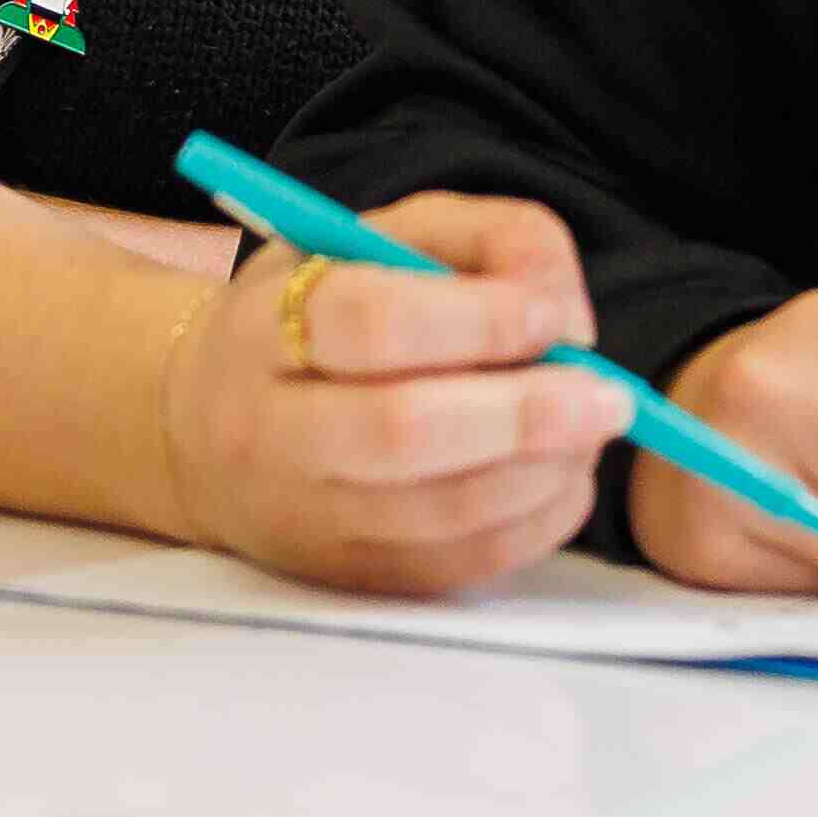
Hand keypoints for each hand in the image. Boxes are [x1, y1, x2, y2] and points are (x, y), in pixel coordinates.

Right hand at [160, 195, 629, 596]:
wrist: (205, 431)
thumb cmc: (318, 314)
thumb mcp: (379, 237)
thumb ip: (481, 239)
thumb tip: (566, 310)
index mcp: (266, 329)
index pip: (372, 322)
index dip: (481, 318)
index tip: (555, 314)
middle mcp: (270, 433)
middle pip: (403, 433)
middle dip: (527, 413)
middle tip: (612, 394)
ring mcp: (305, 518)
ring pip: (442, 512)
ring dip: (545, 470)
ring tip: (595, 426)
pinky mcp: (347, 579)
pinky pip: (458, 566)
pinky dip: (534, 523)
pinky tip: (563, 475)